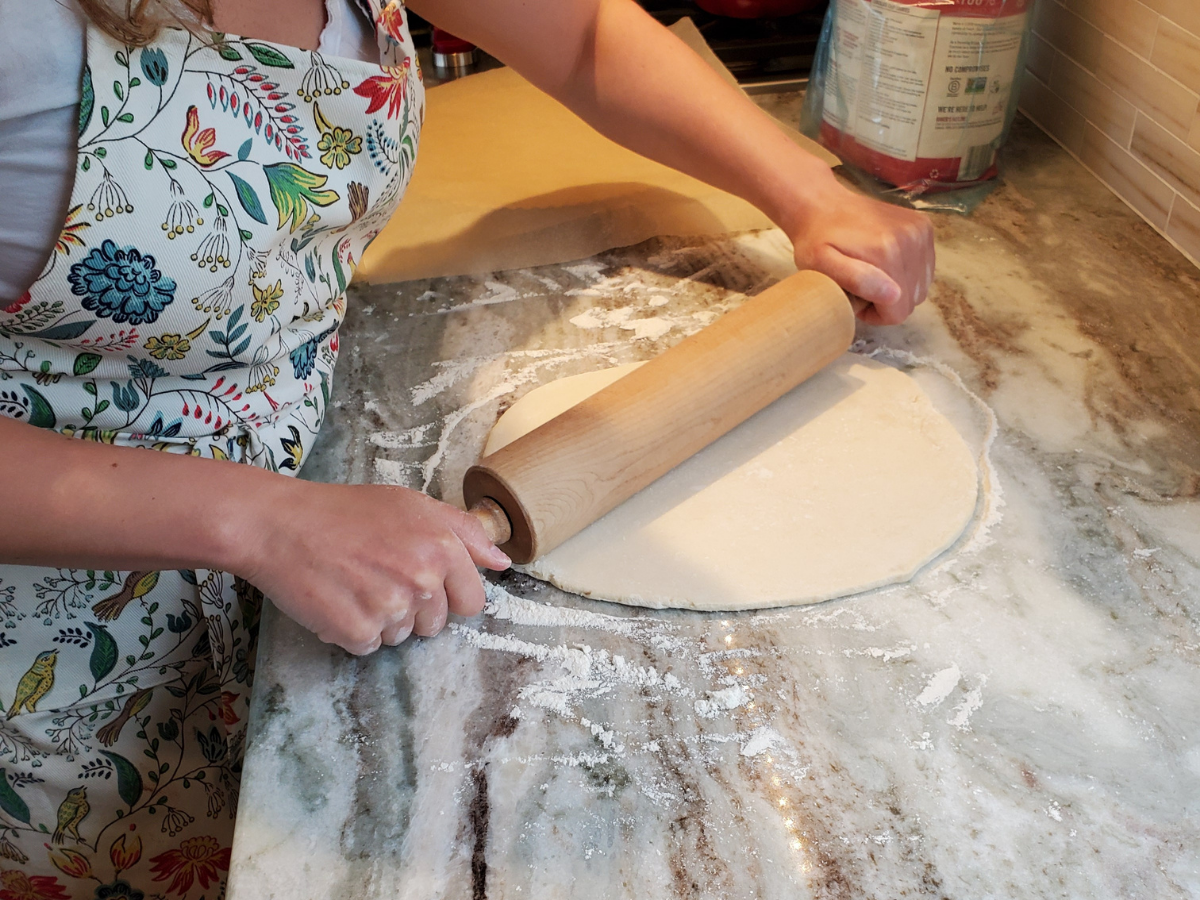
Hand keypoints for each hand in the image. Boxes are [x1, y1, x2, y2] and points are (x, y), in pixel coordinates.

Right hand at [238, 482, 509, 654]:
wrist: (280, 525)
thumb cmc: (345, 511)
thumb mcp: (412, 505)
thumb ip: (463, 532)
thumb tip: (502, 562)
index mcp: (442, 547)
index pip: (472, 601)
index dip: (448, 594)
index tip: (421, 581)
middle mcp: (422, 579)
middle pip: (437, 624)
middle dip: (414, 607)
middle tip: (378, 575)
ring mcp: (390, 608)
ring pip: (403, 636)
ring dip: (381, 619)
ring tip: (354, 583)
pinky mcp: (357, 632)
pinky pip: (369, 646)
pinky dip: (352, 630)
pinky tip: (336, 599)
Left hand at [785, 172, 934, 325]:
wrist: (823, 204)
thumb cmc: (816, 241)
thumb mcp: (821, 264)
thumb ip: (856, 281)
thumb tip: (894, 295)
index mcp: (888, 254)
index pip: (899, 312)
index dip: (875, 313)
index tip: (856, 297)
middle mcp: (911, 240)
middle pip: (912, 300)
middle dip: (887, 302)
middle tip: (861, 285)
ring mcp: (920, 231)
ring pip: (920, 286)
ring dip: (899, 288)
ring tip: (871, 273)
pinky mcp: (924, 226)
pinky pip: (925, 268)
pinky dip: (907, 272)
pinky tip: (884, 262)